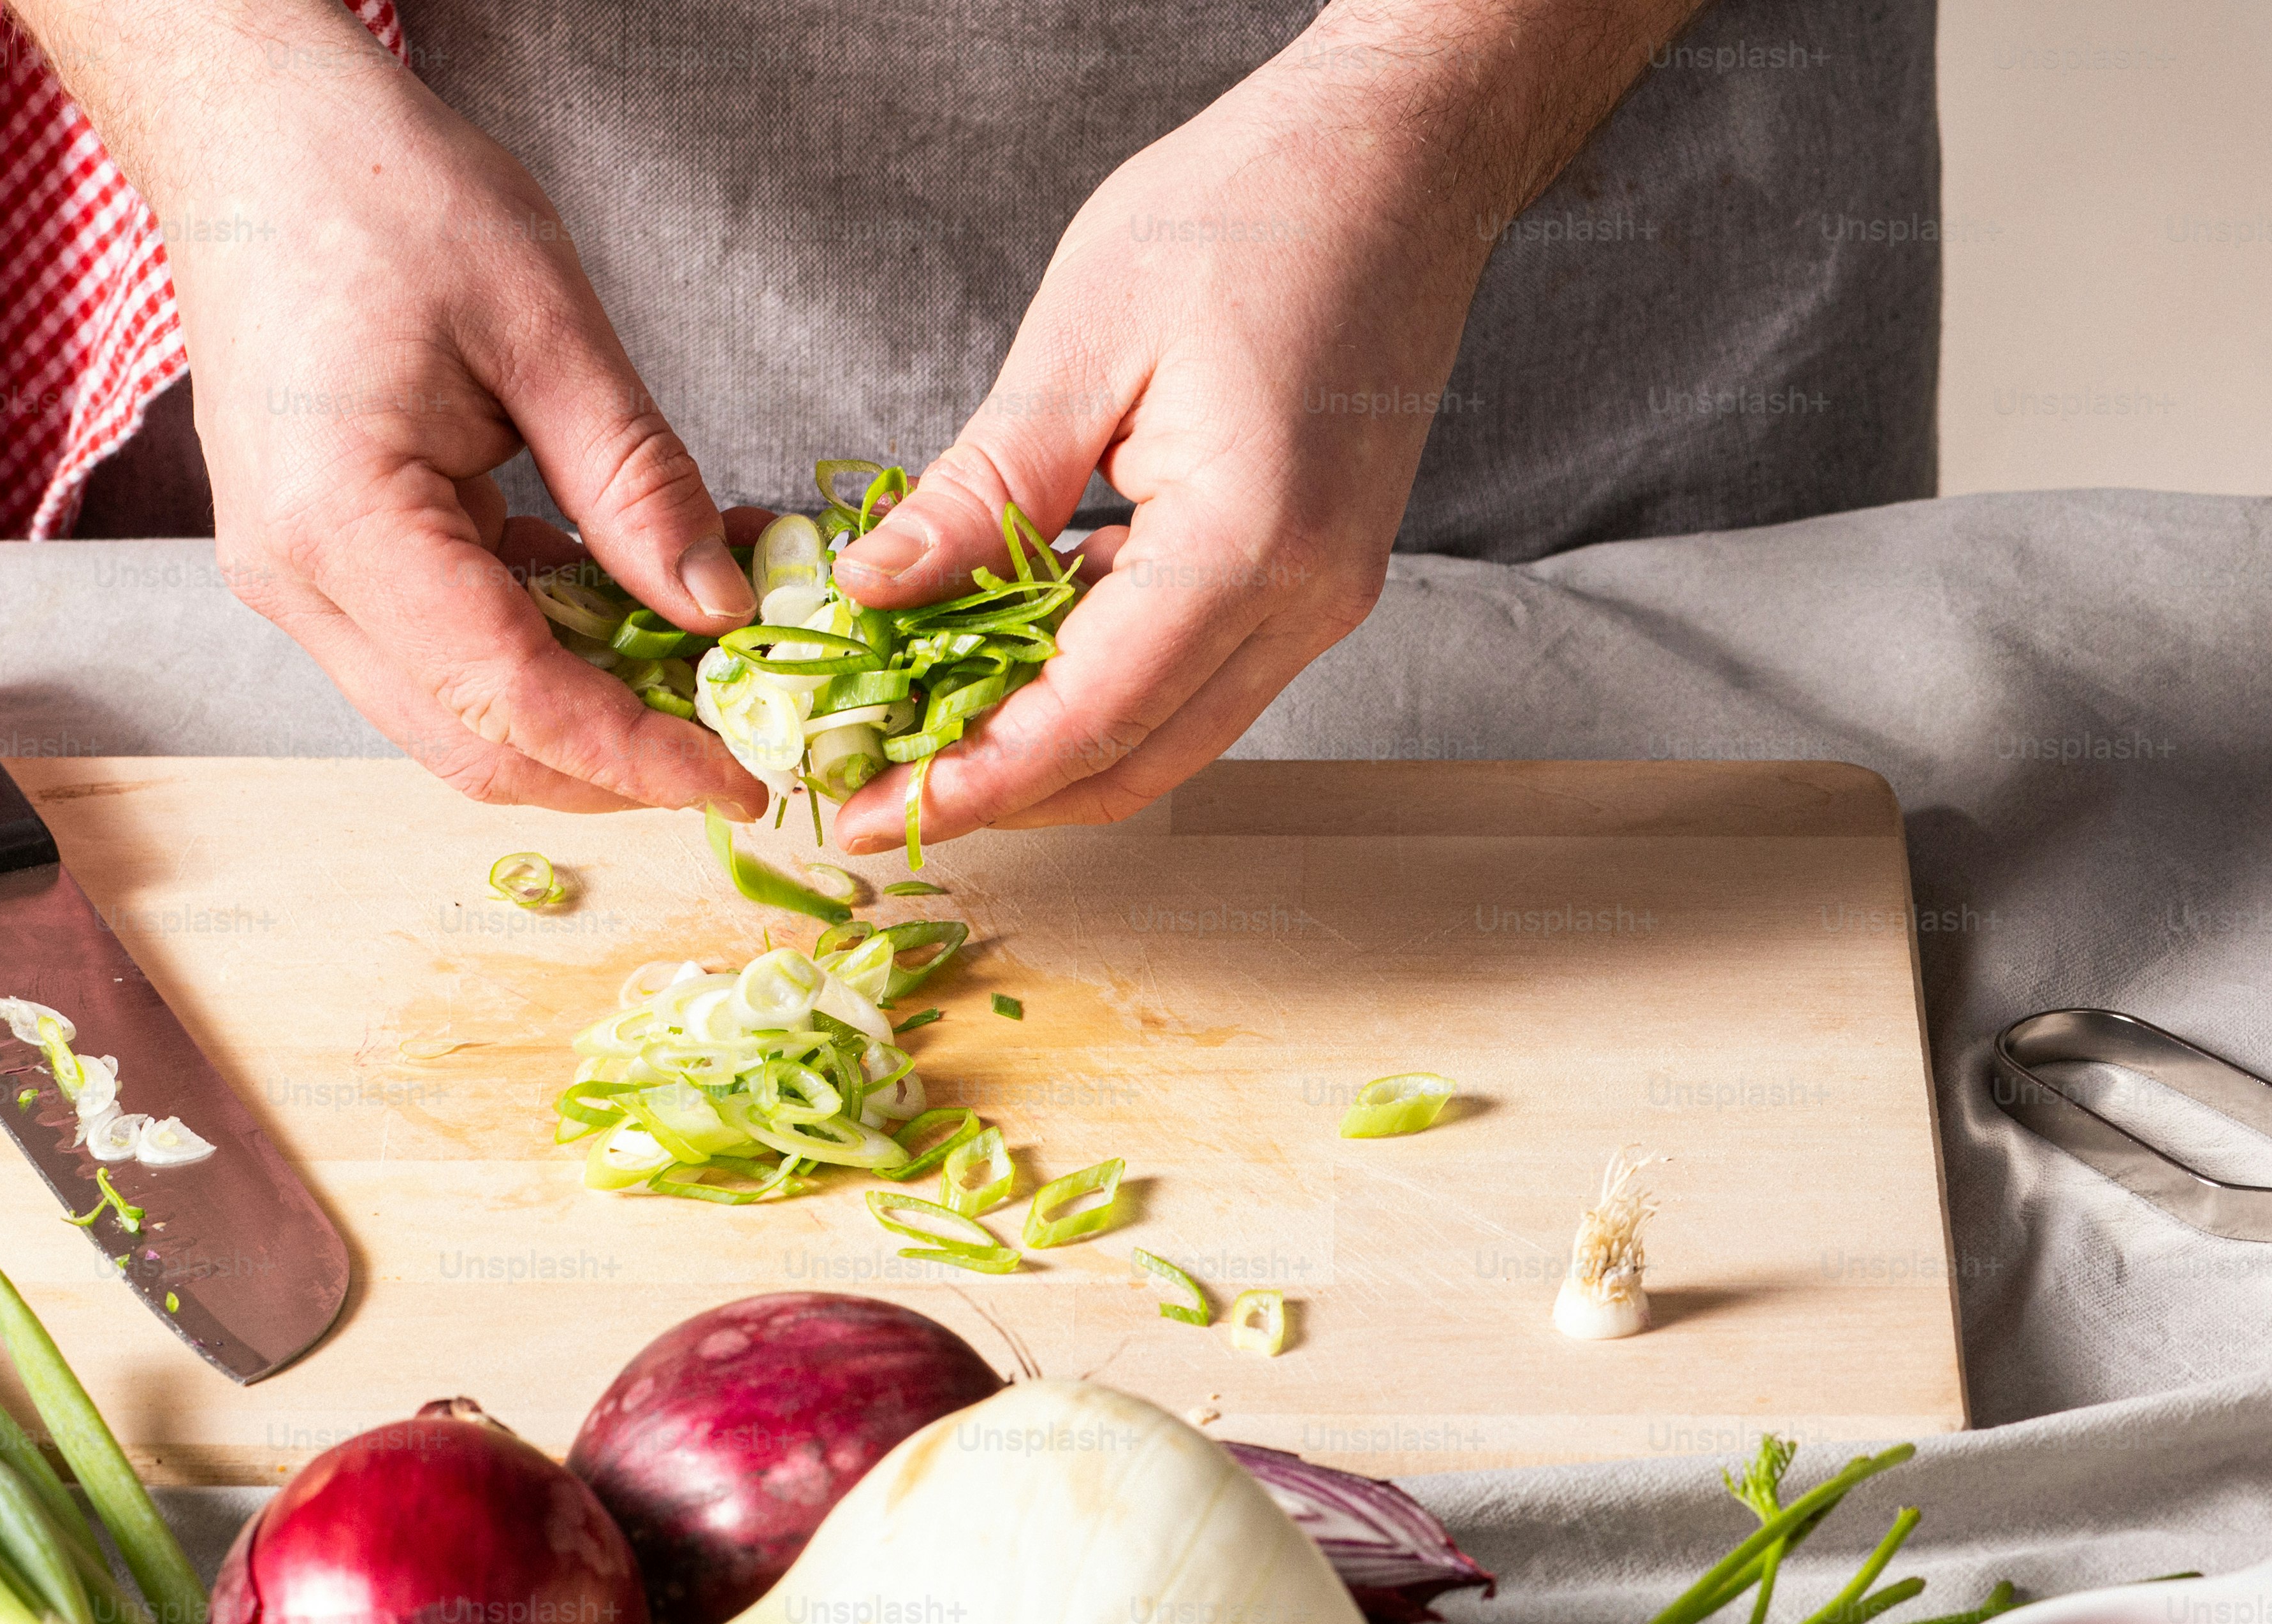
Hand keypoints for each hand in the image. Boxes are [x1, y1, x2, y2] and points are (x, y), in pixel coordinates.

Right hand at [36, 0, 761, 814]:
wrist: (256, 136)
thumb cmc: (379, 192)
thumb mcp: (545, 325)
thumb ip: (635, 483)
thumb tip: (720, 612)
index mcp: (340, 523)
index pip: (509, 701)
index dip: (635, 757)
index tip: (739, 780)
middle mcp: (296, 580)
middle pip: (472, 747)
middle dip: (609, 769)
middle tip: (733, 746)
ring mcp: (295, 581)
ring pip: (453, 717)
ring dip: (579, 716)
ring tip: (695, 670)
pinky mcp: (319, 562)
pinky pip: (439, 652)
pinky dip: (539, 654)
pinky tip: (626, 609)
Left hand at [826, 0, 1678, 849]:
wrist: (1400, 159)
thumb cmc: (1253, 211)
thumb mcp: (1082, 340)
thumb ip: (983, 488)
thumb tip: (874, 592)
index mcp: (1253, 539)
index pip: (1092, 714)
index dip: (974, 781)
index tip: (871, 816)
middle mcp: (1308, 597)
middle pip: (1135, 758)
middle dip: (1000, 798)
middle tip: (873, 804)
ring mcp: (1323, 596)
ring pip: (1169, 736)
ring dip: (1049, 758)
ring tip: (924, 747)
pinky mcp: (1315, 577)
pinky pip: (1194, 676)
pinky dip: (1098, 694)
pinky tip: (1009, 673)